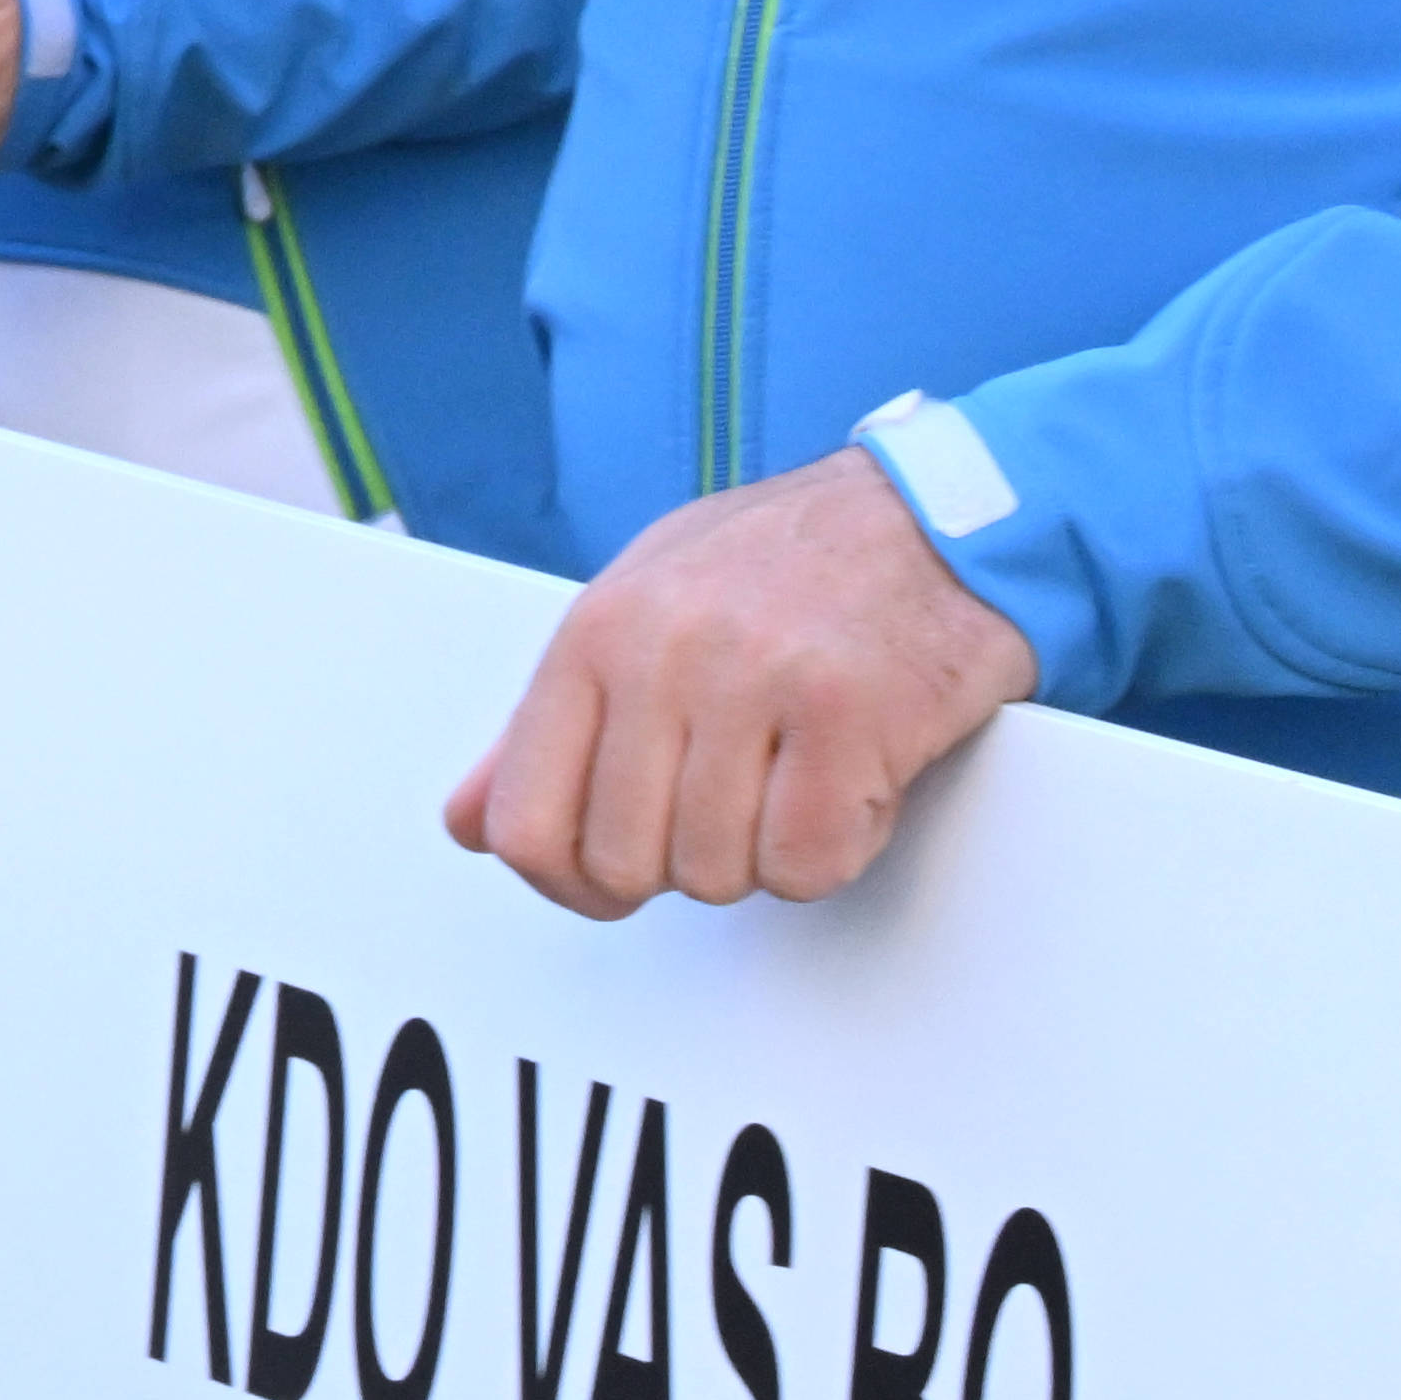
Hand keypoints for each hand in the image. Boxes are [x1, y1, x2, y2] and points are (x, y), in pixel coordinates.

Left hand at [444, 446, 1038, 917]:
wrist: (932, 516)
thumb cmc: (780, 569)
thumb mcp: (638, 612)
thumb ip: (550, 725)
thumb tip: (469, 824)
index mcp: (594, 633)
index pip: (526, 821)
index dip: (566, 882)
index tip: (610, 882)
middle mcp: (663, 652)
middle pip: (626, 862)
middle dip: (682, 863)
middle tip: (735, 804)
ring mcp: (756, 678)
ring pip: (718, 872)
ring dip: (764, 855)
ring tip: (795, 775)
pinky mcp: (852, 711)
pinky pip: (808, 863)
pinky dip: (834, 851)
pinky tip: (849, 784)